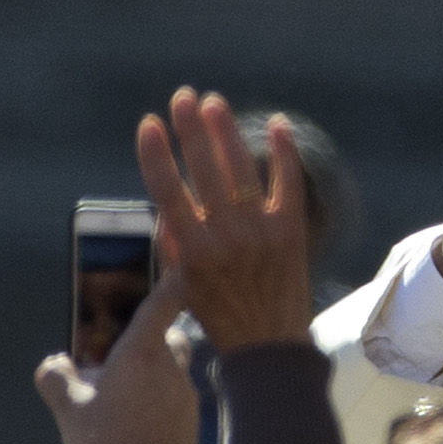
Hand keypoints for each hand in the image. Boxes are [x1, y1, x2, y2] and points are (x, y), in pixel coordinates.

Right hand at [33, 260, 198, 443]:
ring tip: (127, 402)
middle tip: (125, 360)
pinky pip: (178, 403)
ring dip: (156, 379)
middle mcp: (172, 368)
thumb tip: (55, 364)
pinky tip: (142, 427)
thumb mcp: (66, 407)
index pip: (165, 302)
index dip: (172, 281)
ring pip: (174, 374)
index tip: (177, 268)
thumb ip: (55, 377)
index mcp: (142, 352)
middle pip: (170, 339)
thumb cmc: (103, 440)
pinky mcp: (193, 422)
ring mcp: (187, 396)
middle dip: (152, 342)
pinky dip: (163, 407)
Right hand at [135, 89, 311, 352]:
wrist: (270, 346)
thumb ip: (173, 240)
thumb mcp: (182, 283)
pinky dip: (283, 152)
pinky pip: (288, 183)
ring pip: (242, 170)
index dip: (156, 154)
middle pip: (204, 171)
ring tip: (214, 104)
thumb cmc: (220, 314)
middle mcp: (225, 237)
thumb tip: (165, 198)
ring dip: (227, 132)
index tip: (150, 123)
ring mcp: (261, 233)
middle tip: (184, 97)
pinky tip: (276, 124)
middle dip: (191, 128)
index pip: (166, 191)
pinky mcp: (291, 232)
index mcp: (192, 251)